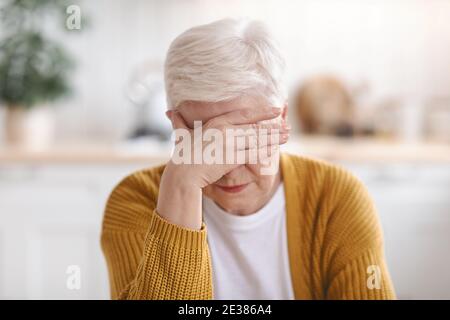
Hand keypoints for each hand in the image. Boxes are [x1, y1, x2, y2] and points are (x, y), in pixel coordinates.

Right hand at [156, 105, 289, 229]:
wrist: (183, 173)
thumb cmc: (182, 155)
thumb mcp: (182, 135)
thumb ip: (179, 122)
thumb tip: (169, 113)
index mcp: (216, 122)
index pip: (244, 114)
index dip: (262, 111)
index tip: (275, 110)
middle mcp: (225, 130)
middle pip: (255, 126)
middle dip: (273, 126)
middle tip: (287, 125)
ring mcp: (229, 143)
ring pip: (257, 139)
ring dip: (274, 137)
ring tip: (287, 135)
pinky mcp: (232, 158)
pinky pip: (253, 153)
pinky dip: (266, 151)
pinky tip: (276, 150)